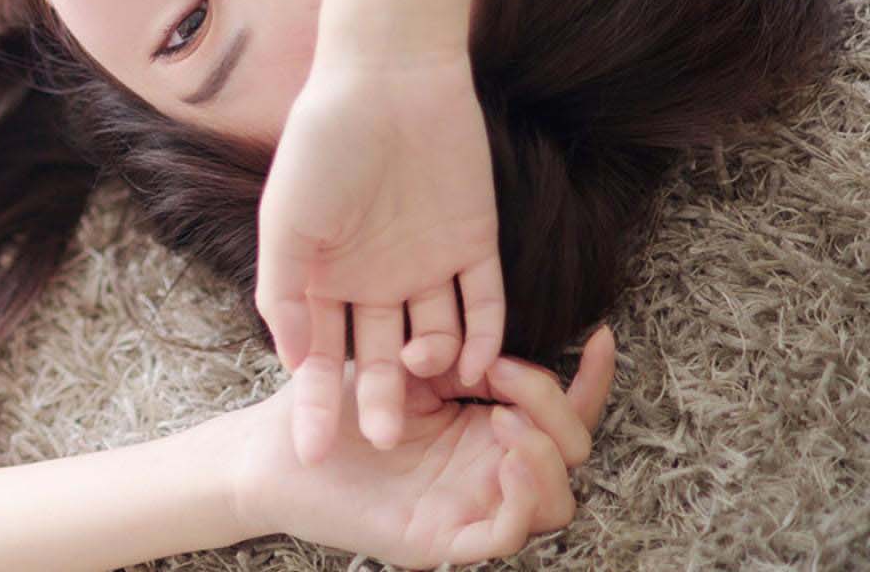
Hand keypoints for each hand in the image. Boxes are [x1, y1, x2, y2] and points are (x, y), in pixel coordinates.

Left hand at [238, 325, 615, 569]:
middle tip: (503, 374)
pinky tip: (504, 463)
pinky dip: (519, 502)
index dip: (590, 379)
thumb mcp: (405, 366)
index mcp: (486, 428)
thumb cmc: (334, 405)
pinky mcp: (439, 542)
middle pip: (569, 451)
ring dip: (545, 458)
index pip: (560, 411)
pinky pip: (503, 537)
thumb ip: (454, 356)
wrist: (276, 447)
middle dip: (552, 407)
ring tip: (506, 420)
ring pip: (554, 503)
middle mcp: (487, 471)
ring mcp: (468, 508)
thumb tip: (493, 352)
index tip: (601, 334)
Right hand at [256, 49, 503, 462]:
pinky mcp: (474, 245)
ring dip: (428, 369)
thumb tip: (292, 361)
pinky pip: (484, 305)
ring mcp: (425, 264)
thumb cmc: (324, 144)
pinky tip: (476, 365)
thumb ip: (284, 292)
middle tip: (383, 439)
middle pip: (376, 356)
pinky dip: (483, 337)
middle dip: (378, 399)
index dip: (316, 402)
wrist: (388, 75)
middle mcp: (373, 279)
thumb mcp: (286, 222)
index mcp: (323, 276)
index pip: (319, 355)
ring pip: (431, 338)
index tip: (312, 449)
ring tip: (423, 385)